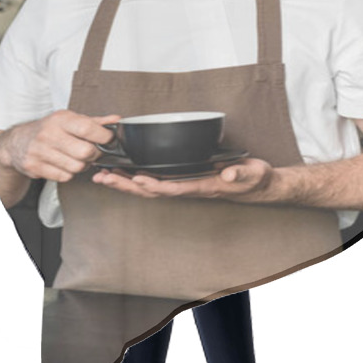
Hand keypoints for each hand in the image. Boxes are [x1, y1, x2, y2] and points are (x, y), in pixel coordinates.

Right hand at [0, 110, 121, 183]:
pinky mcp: (34, 167)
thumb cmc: (50, 129)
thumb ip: (95, 122)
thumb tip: (117, 120)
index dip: (103, 136)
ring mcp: (40, 151)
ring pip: (76, 167)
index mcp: (60, 119)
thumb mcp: (70, 120)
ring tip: (78, 158)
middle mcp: (48, 134)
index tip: (109, 139)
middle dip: (94, 154)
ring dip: (82, 165)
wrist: (18, 141)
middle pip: (85, 152)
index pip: (87, 128)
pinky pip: (64, 177)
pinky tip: (65, 164)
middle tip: (93, 152)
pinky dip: (69, 173)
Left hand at [91, 157, 275, 202]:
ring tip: (103, 176)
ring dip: (126, 183)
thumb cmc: (255, 179)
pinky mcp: (185, 178)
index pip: (174, 188)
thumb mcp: (253, 174)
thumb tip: (229, 174)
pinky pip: (157, 180)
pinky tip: (124, 171)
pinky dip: (138, 177)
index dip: (155, 185)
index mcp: (204, 187)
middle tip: (104, 177)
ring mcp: (186, 184)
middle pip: (153, 190)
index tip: (138, 179)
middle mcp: (190, 188)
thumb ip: (241, 173)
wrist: (259, 185)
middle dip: (128, 185)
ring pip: (151, 187)